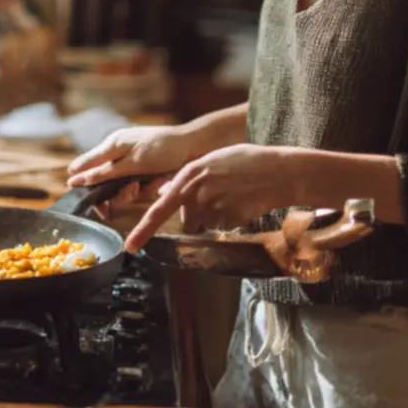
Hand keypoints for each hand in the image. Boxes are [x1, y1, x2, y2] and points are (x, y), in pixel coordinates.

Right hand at [65, 124, 209, 214]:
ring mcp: (133, 164)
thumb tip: (73, 176)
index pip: (85, 169)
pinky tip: (159, 182)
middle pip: (105, 184)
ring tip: (148, 183)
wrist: (195, 146)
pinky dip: (148, 188)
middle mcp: (119, 155)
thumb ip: (103, 171)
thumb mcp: (131, 161)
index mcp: (111, 146)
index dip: (85, 187)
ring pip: (122, 190)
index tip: (97, 205)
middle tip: (134, 189)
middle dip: (119, 193)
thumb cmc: (163, 148)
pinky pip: (139, 188)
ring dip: (135, 191)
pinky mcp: (146, 173)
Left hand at [123, 144, 301, 252]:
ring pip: (207, 224)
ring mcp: (212, 208)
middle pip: (188, 220)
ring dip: (217, 217)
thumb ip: (187, 178)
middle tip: (221, 196)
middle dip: (199, 215)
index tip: (131, 246)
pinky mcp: (228, 219)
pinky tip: (243, 203)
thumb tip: (164, 192)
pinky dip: (231, 220)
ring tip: (235, 196)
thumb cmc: (246, 162)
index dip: (143, 230)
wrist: (277, 171)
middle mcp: (196, 193)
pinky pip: (223, 227)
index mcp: (189, 176)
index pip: (160, 209)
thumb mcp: (211, 161)